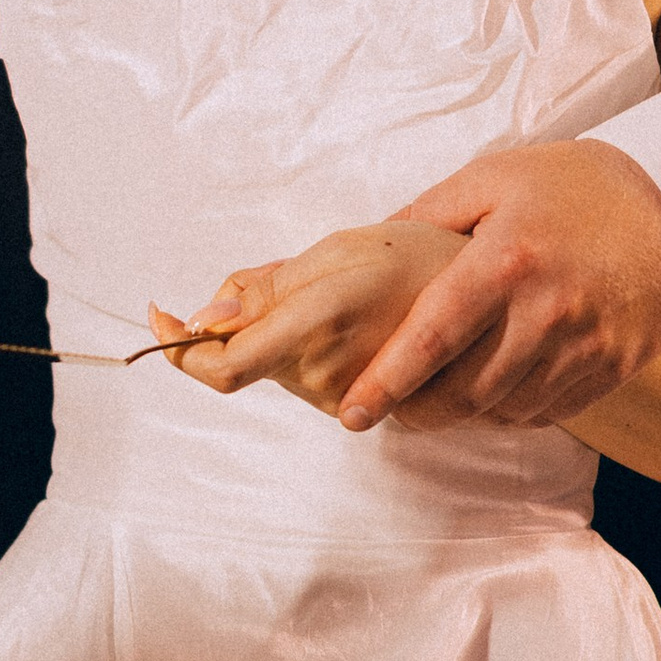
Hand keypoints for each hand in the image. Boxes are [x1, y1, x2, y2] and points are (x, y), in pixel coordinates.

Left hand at [149, 221, 467, 418]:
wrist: (500, 297)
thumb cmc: (420, 256)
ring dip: (287, 335)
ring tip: (344, 296)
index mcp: (314, 323)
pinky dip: (315, 353)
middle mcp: (326, 374)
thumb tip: (201, 317)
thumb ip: (266, 286)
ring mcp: (347, 399)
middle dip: (247, 320)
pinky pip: (313, 384)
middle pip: (245, 362)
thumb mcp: (338, 249)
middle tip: (297, 275)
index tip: (160, 317)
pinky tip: (358, 324)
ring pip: (279, 371)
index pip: (220, 367)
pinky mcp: (368, 412)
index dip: (176, 349)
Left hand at [332, 140, 660, 431]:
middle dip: (418, 412)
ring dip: (466, 414)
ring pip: (506, 409)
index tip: (352, 412)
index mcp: (506, 260)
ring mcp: (586, 344)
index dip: (387, 382)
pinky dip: (513, 412)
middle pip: (465, 391)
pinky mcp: (616, 366)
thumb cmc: (570, 186)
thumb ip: (428, 213)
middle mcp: (547, 311)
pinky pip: (550, 411)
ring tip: (442, 399)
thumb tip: (371, 246)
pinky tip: (497, 392)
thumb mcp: (494, 177)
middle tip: (394, 412)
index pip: (432, 338)